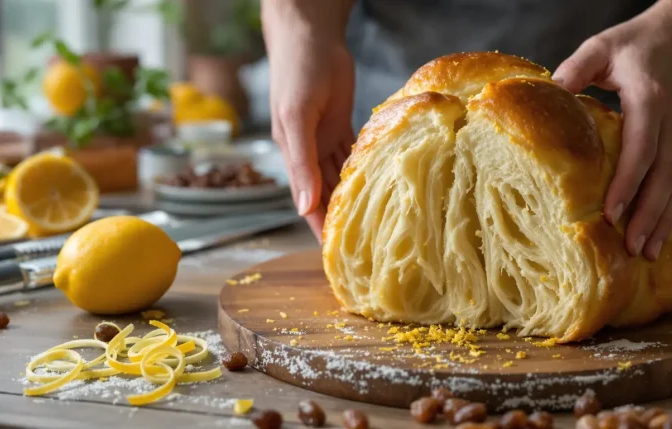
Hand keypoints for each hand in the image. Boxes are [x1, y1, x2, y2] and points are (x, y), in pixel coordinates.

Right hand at [266, 22, 354, 241]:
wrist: (310, 36)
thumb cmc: (297, 74)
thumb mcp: (296, 119)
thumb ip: (301, 163)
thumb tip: (304, 207)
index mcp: (294, 156)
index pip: (308, 203)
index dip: (320, 230)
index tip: (335, 258)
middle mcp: (310, 152)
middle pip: (326, 195)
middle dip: (341, 220)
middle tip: (362, 247)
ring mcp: (326, 138)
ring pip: (342, 178)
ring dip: (354, 198)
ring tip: (373, 223)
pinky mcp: (342, 123)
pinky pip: (353, 154)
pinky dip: (363, 170)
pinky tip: (377, 184)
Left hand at [553, 13, 671, 260]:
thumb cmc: (635, 45)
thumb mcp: (601, 47)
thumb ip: (575, 68)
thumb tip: (546, 94)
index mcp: (650, 100)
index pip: (641, 148)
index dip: (628, 182)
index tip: (611, 212)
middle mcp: (670, 123)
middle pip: (663, 176)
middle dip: (648, 214)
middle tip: (631, 247)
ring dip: (661, 222)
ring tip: (646, 255)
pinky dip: (668, 213)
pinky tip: (656, 239)